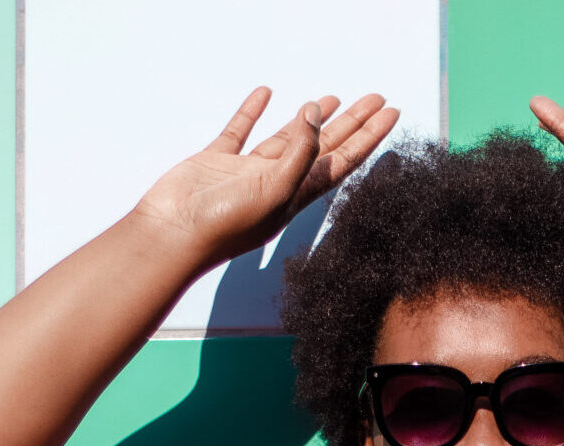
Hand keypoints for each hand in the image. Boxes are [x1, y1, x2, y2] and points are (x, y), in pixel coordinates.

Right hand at [133, 87, 400, 264]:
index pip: (343, 161)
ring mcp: (247, 172)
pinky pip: (241, 131)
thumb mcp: (276, 190)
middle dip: (351, 123)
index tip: (391, 113)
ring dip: (310, 119)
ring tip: (332, 97)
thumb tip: (316, 114)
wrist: (172, 233)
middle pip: (324, 148)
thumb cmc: (224, 225)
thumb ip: (300, 152)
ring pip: (287, 138)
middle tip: (375, 98)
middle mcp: (277, 184)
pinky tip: (266, 93)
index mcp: (297, 196)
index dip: (369, 137)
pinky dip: (253, 111)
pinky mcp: (219, 161)